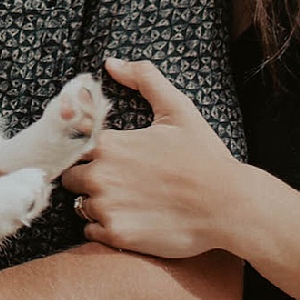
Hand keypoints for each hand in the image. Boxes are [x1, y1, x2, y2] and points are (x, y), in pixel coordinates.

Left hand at [60, 58, 246, 259]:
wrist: (229, 206)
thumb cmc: (204, 156)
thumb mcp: (178, 109)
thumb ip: (144, 79)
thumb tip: (112, 64)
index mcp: (109, 143)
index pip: (72, 145)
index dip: (85, 151)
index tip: (103, 157)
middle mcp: (100, 175)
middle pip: (70, 177)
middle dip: (87, 178)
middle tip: (118, 181)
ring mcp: (107, 207)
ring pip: (79, 205)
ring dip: (95, 204)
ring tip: (128, 202)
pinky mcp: (116, 235)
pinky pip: (90, 232)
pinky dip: (103, 228)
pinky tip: (129, 220)